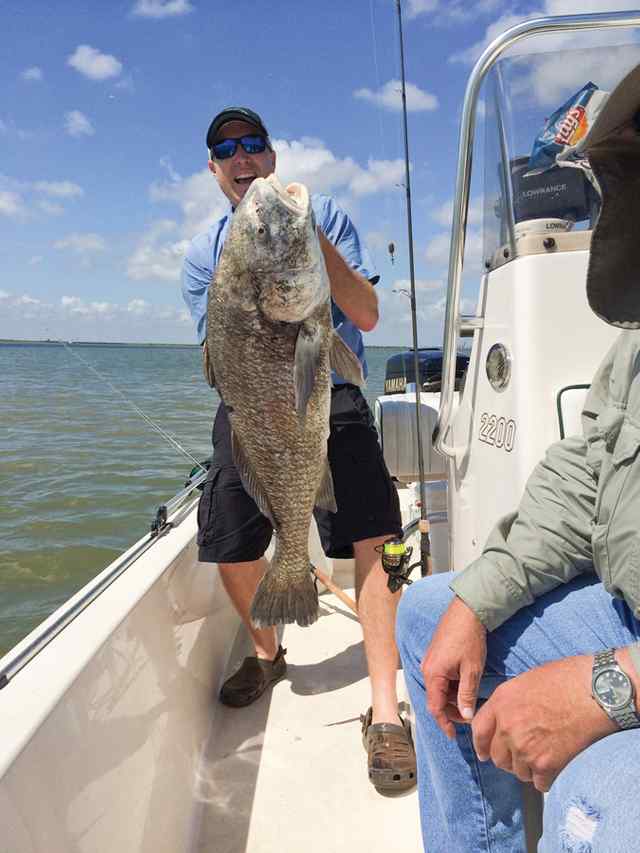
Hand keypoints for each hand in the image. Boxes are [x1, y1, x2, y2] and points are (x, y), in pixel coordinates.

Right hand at [421, 595, 486, 738]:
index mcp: (433, 674)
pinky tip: (465, 686)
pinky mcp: (436, 656)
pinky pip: (440, 678)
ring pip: (439, 689)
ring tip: (470, 701)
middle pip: (436, 699)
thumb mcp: (472, 670)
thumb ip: (467, 695)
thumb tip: (466, 717)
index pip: (435, 708)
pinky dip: (451, 686)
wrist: (467, 611)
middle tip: (470, 717)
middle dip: (451, 711)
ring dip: (452, 698)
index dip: (444, 723)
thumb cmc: (469, 639)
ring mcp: (430, 662)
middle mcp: (427, 669)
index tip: (454, 736)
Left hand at [472, 655, 615, 791]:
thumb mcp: (525, 682)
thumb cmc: (565, 680)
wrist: (594, 692)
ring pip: (518, 772)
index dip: (481, 744)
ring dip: (528, 768)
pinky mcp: (546, 764)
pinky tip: (555, 765)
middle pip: (497, 757)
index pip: (478, 731)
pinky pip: (539, 783)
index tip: (484, 753)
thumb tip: (502, 719)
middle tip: (521, 756)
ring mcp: (525, 748)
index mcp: (501, 702)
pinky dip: (546, 778)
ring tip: (544, 755)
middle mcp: (508, 726)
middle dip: (507, 759)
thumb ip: (508, 703)